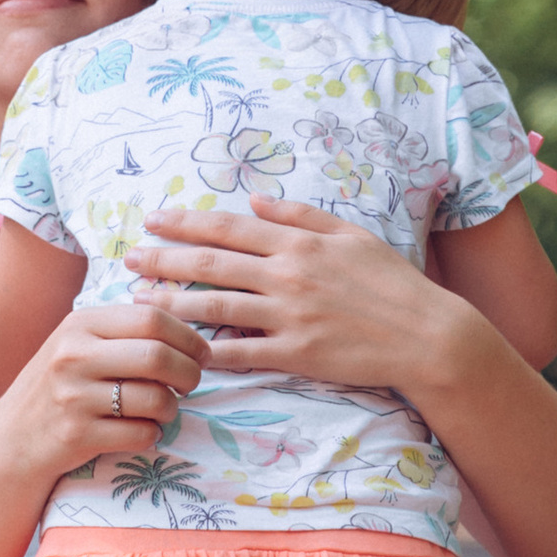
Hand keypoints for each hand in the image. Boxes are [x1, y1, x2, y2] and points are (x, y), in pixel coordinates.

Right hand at [0, 290, 211, 479]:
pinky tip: (141, 431)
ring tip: (164, 410)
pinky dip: (151, 435)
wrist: (12, 439)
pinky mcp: (77, 435)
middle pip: (158, 356)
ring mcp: (73, 396)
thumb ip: (120, 331)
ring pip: (155, 398)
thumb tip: (185, 325)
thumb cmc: (56, 388)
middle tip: (191, 384)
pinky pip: (140, 434)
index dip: (188, 337)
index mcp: (80, 324)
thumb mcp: (76, 344)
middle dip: (189, 373)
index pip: (151, 319)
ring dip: (171, 408)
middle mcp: (73, 355)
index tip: (201, 354)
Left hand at [134, 199, 462, 396]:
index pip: (229, 228)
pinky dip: (209, 350)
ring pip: (217, 307)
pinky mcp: (296, 354)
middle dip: (165, 259)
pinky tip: (180, 348)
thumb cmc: (392, 282)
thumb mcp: (352, 235)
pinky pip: (242, 353)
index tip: (154, 219)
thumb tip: (257, 201)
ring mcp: (290, 317)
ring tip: (140, 299)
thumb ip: (301, 216)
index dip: (186, 222)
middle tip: (130, 256)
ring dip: (173, 302)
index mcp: (299, 244)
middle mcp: (288, 276)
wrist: (426, 335)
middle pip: (212, 265)